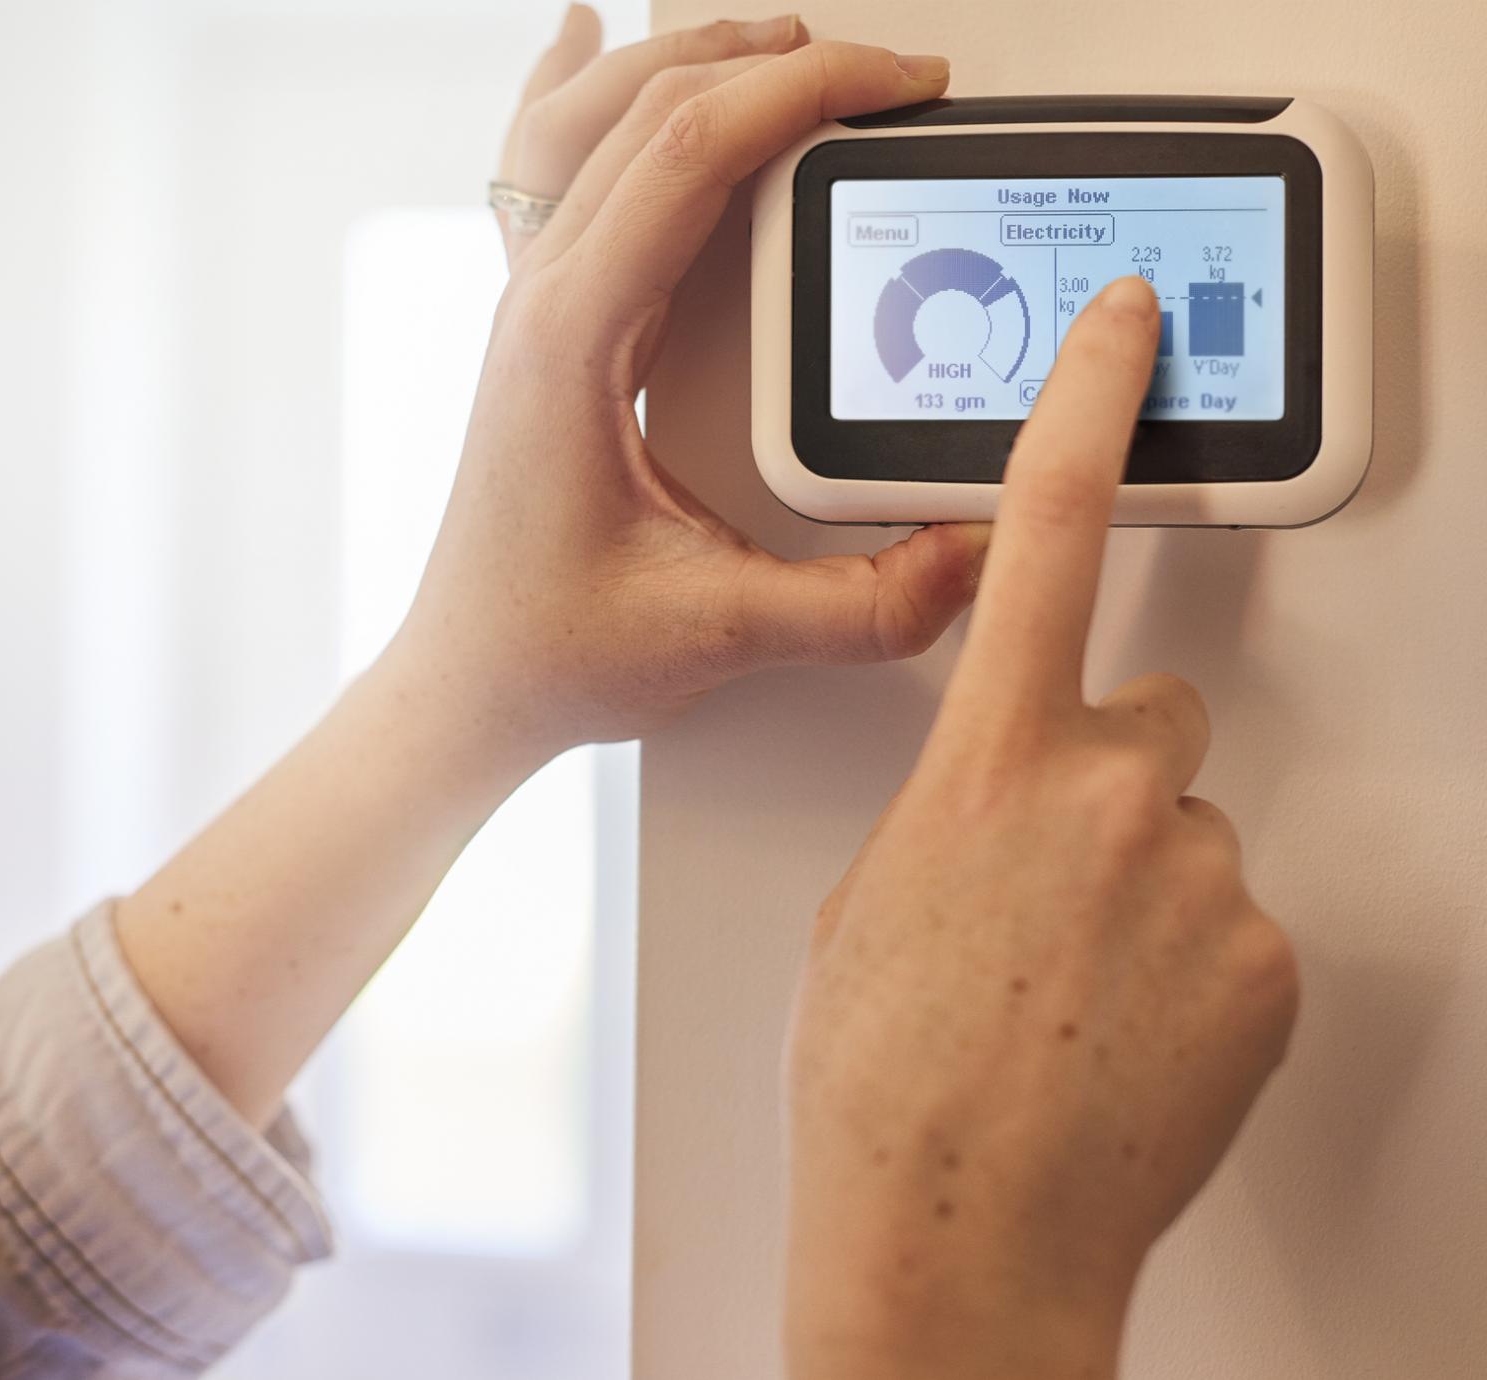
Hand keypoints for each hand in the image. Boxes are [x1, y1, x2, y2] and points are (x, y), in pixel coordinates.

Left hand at [387, 16, 979, 755]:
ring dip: (688, 61)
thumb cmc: (549, 647)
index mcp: (573, 340)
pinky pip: (541, 170)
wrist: (466, 682)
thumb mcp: (717, 633)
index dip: (802, 94)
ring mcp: (530, 306)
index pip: (688, 155)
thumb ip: (857, 606)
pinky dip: (569, 94)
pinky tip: (580, 45)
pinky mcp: (541, 327)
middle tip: (885, 76)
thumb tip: (974, 556)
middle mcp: (541, 302)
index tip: (895, 85)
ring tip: (782, 38)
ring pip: (589, 122)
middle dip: (775, 62)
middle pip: (646, 111)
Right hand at [782, 278, 1300, 1379]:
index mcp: (984, 763)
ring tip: (1072, 987)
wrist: (954, 1234)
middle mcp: (1106, 795)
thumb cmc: (878, 1081)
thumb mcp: (874, 900)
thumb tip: (1012, 801)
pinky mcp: (1266, 960)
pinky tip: (1121, 1028)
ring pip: (1186, 830)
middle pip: (1149, 717)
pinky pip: (1233, 919)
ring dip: (1141, 884)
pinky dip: (1191, 963)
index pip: (1042, 535)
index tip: (1123, 330)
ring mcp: (1199, 877)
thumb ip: (956, 806)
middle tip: (1048, 883)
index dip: (1085, 409)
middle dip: (1108, 774)